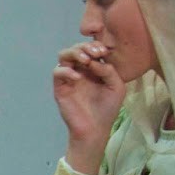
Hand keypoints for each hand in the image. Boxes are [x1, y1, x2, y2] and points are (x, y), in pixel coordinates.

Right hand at [53, 41, 128, 173]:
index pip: (90, 49)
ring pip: (63, 56)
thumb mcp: (116, 87)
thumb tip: (95, 60)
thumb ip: (109, 71)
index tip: (103, 51)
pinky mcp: (60, 87)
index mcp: (93, 68)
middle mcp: (80, 70)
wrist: (95, 128)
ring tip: (85, 60)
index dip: (95, 45)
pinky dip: (66, 71)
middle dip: (85, 46)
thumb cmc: (107, 108)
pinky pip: (57, 72)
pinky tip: (78, 78)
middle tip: (95, 53)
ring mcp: (68, 78)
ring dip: (74, 53)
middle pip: (76, 48)